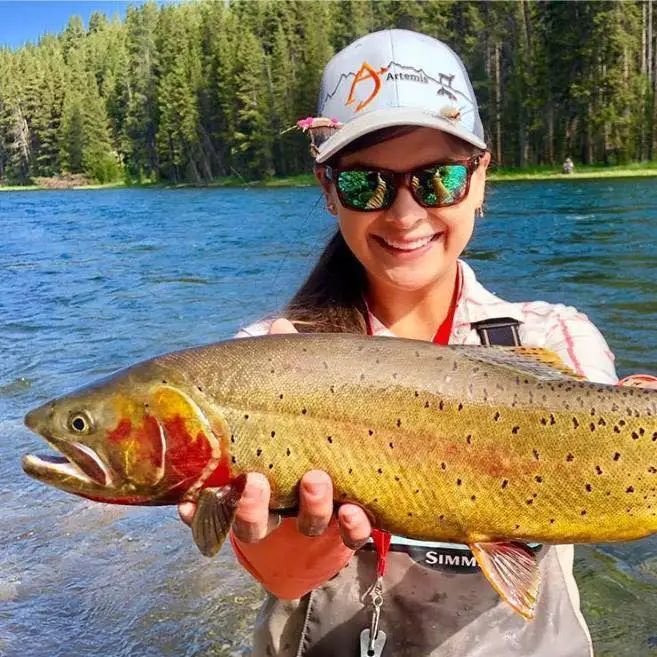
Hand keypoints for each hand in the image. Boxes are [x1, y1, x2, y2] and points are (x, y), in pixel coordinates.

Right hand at [178, 318, 371, 549]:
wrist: (367, 437)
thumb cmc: (312, 410)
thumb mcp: (296, 387)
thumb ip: (284, 363)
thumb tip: (280, 324)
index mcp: (256, 476)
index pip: (217, 502)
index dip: (198, 510)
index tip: (185, 503)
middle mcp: (284, 502)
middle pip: (256, 524)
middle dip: (253, 509)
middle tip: (256, 482)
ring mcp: (318, 511)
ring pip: (306, 527)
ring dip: (308, 509)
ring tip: (316, 479)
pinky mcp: (354, 517)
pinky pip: (351, 535)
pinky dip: (351, 529)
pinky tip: (354, 512)